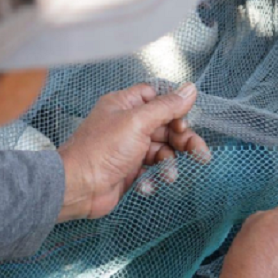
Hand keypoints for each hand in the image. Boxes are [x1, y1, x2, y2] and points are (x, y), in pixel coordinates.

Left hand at [56, 83, 210, 220]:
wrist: (78, 188)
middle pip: (166, 125)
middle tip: (199, 153)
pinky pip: (153, 168)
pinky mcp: (130, 169)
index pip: (158, 97)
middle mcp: (127, 123)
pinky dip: (156, 176)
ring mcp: (129, 147)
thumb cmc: (100, 151)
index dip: (175, 108)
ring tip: (170, 174)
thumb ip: (166, 106)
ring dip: (170, 162)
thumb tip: (189, 89)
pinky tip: (150, 183)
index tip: (185, 122)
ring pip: (163, 149)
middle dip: (183, 140)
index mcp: (125, 104)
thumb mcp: (137, 122)